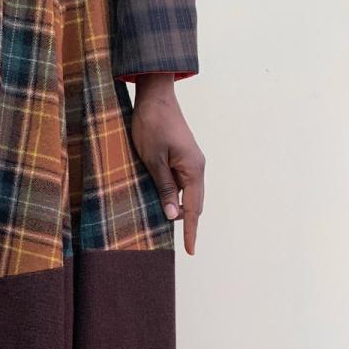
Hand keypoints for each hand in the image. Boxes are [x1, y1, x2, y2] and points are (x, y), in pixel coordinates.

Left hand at [130, 73, 204, 255]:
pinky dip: (173, 194)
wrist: (155, 96)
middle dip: (184, 221)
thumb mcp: (153, 160)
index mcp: (193, 170)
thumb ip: (164, 189)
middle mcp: (197, 167)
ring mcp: (192, 162)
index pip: (193, 209)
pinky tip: (161, 199)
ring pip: (187, 193)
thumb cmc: (151, 126)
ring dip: (176, 206)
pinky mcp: (184, 156)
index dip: (191, 232)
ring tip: (160, 219)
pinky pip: (182, 182)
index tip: (191, 252)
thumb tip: (173, 216)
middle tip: (170, 238)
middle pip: (193, 204)